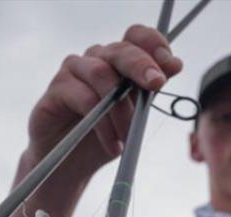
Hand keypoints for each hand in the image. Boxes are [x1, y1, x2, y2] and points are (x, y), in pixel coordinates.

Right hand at [25, 24, 182, 177]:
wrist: (70, 165)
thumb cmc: (103, 136)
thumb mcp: (133, 116)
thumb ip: (148, 90)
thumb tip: (174, 64)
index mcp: (118, 61)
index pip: (136, 37)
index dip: (154, 44)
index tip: (171, 65)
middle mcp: (95, 59)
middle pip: (120, 50)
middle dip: (142, 66)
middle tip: (156, 85)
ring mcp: (73, 71)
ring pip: (101, 74)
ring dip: (121, 109)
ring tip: (128, 137)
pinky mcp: (55, 89)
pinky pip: (84, 99)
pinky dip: (104, 126)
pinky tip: (113, 145)